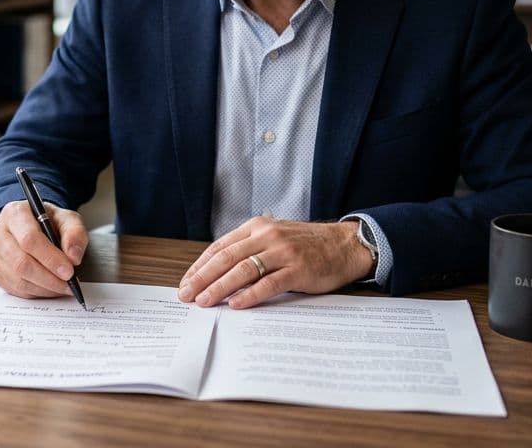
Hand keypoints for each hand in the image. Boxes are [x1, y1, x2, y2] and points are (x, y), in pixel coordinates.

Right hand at [0, 199, 87, 298]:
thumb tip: (73, 257)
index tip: (68, 271)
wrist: (34, 225)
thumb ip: (74, 234)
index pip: (29, 239)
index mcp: (15, 213)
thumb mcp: (67, 219)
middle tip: (69, 284)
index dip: (50, 258)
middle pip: (21, 263)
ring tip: (62, 287)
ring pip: (17, 279)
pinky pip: (14, 289)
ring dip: (44, 288)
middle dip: (48, 278)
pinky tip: (49, 288)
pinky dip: (35, 292)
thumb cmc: (48, 221)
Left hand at [177, 217, 372, 309]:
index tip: (186, 283)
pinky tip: (235, 305)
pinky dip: (250, 295)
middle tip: (186, 295)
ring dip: (220, 288)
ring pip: (243, 270)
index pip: (219, 247)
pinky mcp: (298, 269)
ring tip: (204, 302)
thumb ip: (250, 250)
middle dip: (202, 278)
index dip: (199, 266)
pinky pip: (268, 283)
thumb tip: (218, 275)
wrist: (345, 244)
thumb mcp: (274, 238)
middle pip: (226, 258)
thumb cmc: (307, 245)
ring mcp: (283, 252)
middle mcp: (267, 236)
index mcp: (256, 227)